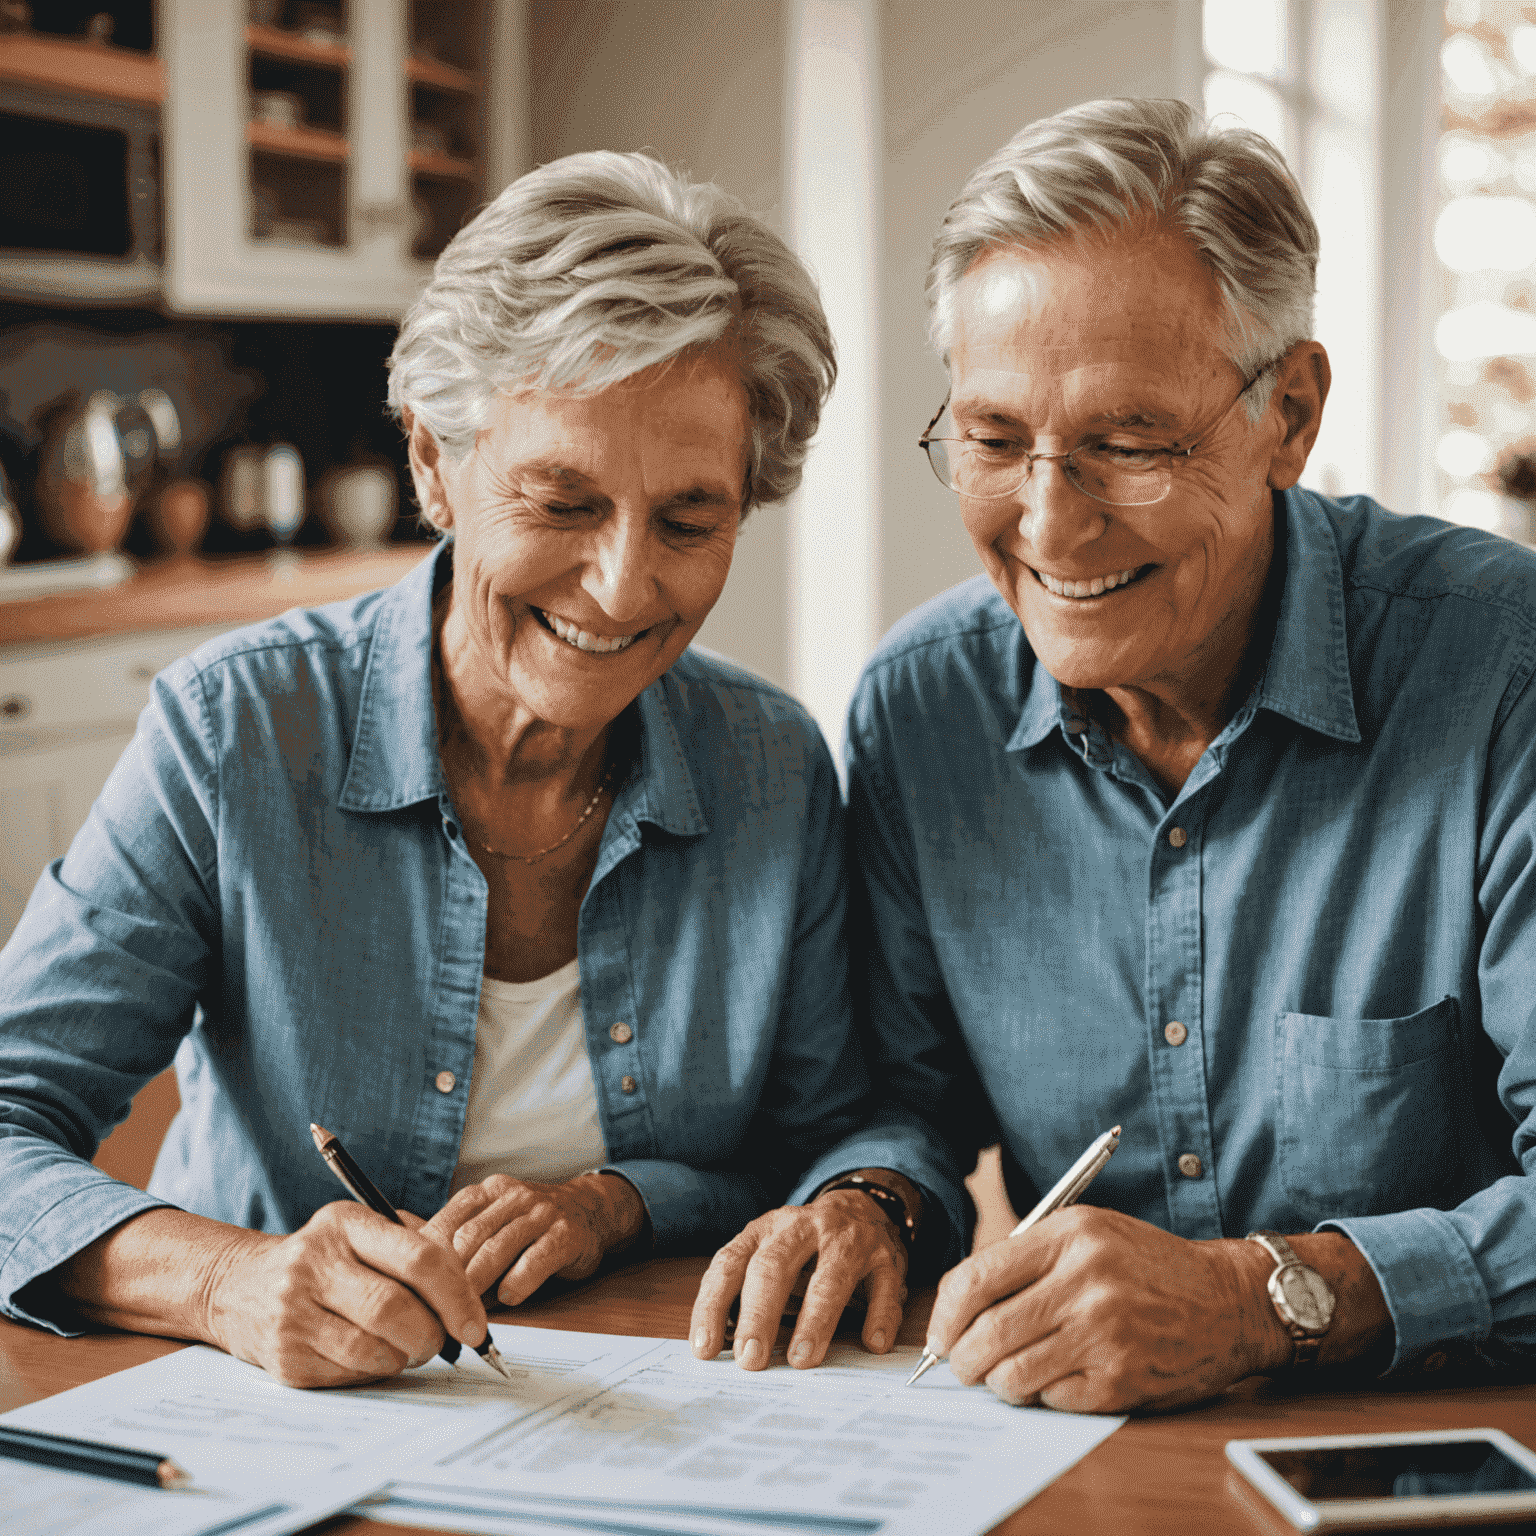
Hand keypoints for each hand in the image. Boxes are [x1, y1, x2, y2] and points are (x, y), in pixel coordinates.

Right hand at [199, 1201, 488, 1388]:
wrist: (239, 1286)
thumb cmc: (326, 1260)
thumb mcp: (364, 1233)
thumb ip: (416, 1250)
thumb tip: (471, 1301)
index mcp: (346, 1223)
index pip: (419, 1258)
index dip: (457, 1296)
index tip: (476, 1327)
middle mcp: (314, 1262)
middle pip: (395, 1309)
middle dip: (433, 1334)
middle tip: (441, 1342)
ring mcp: (293, 1311)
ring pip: (373, 1348)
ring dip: (406, 1356)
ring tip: (408, 1347)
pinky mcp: (284, 1357)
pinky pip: (349, 1373)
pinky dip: (376, 1371)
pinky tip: (373, 1356)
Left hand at [424, 1171, 646, 1305]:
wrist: (592, 1210)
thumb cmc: (532, 1226)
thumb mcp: (496, 1221)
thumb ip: (464, 1244)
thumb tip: (422, 1286)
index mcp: (488, 1191)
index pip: (449, 1220)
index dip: (427, 1257)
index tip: (413, 1289)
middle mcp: (513, 1196)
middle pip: (469, 1236)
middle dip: (448, 1276)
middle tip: (433, 1309)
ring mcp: (542, 1212)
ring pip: (499, 1246)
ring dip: (477, 1283)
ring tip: (463, 1312)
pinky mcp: (566, 1233)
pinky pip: (537, 1257)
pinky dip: (519, 1279)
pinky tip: (509, 1297)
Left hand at [689, 1184, 910, 1371]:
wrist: (861, 1206)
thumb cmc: (804, 1247)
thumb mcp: (767, 1255)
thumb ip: (744, 1293)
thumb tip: (716, 1349)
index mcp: (765, 1231)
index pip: (731, 1264)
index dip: (714, 1306)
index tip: (705, 1348)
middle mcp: (802, 1228)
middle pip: (775, 1266)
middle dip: (760, 1314)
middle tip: (751, 1358)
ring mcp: (846, 1239)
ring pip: (830, 1277)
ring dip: (815, 1320)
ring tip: (803, 1359)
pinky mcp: (884, 1257)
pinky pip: (884, 1286)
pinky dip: (879, 1316)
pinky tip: (872, 1342)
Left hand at [925, 1206, 1298, 1412]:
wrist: (1227, 1301)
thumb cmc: (1146, 1266)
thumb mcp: (1088, 1232)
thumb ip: (1026, 1258)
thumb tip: (959, 1307)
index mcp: (1069, 1236)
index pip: (976, 1279)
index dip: (946, 1315)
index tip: (941, 1334)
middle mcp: (1085, 1281)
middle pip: (987, 1333)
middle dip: (962, 1359)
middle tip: (963, 1366)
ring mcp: (1105, 1333)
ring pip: (1013, 1375)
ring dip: (1000, 1383)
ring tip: (1009, 1374)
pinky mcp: (1122, 1380)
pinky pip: (1053, 1400)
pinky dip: (1045, 1395)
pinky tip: (1061, 1377)